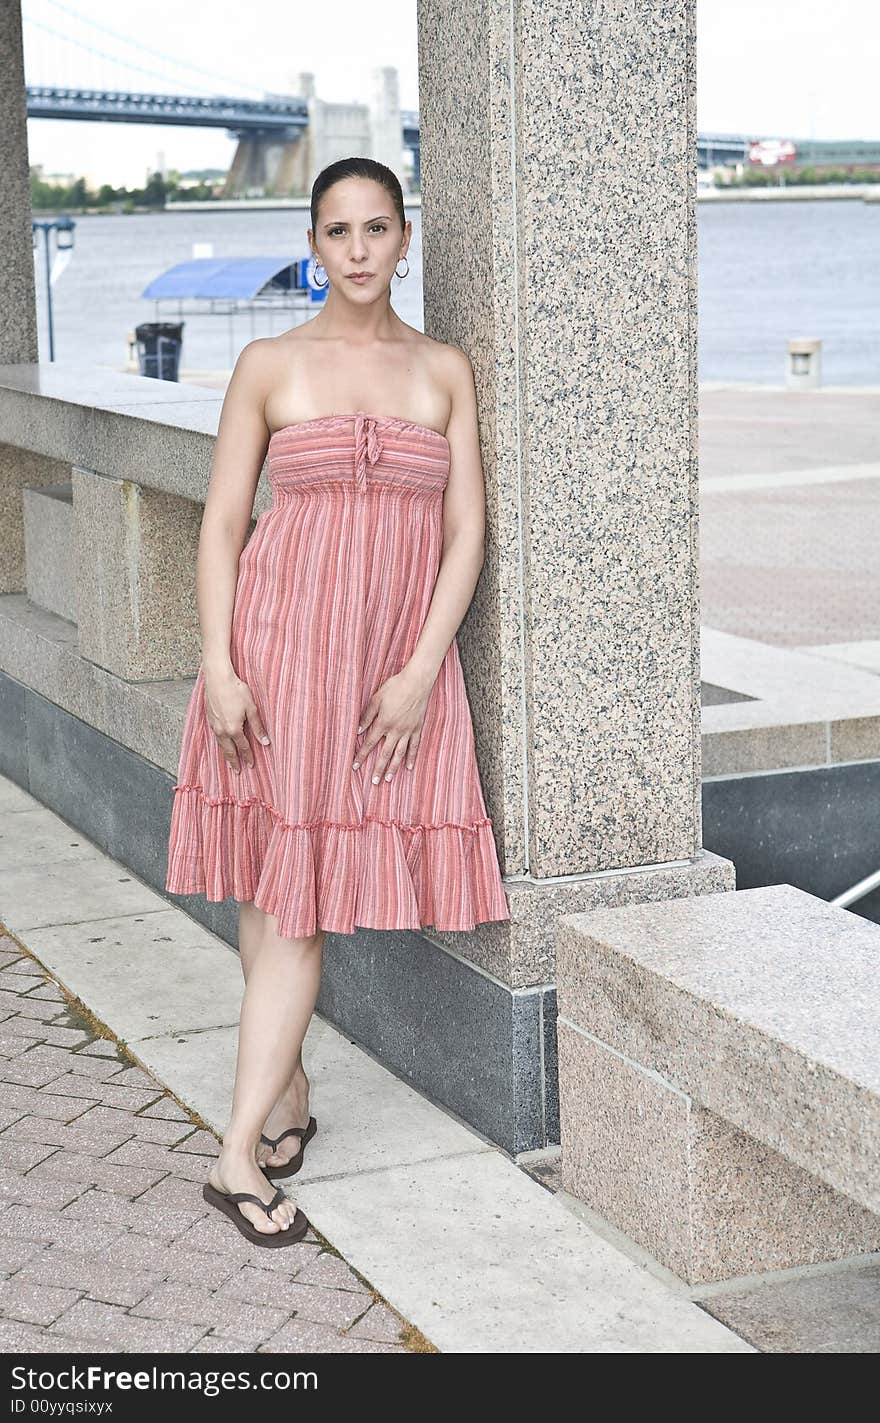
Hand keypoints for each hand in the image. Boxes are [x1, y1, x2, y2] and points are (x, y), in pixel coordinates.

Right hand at [203, 664, 269, 773]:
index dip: (248, 757)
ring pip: (220, 744)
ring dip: (226, 754)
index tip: (251, 766)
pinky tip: (222, 744)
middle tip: (237, 772)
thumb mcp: (251, 708)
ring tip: (229, 762)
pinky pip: (215, 736)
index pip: (243, 747)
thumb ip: (258, 726)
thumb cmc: (236, 690)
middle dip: (234, 762)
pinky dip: (220, 744)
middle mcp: (222, 730)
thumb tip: (265, 741)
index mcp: (233, 729)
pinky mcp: (209, 718)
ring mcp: (214, 725)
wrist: (218, 678)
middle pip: (229, 750)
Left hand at [353, 668, 430, 782]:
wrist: (417, 682)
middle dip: (378, 768)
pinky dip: (412, 757)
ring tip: (389, 779)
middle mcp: (396, 730)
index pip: (369, 743)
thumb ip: (367, 716)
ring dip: (394, 767)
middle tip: (375, 782)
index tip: (355, 766)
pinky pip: (415, 746)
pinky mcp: (417, 728)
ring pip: (400, 753)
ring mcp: (408, 731)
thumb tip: (357, 730)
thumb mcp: (376, 699)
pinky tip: (409, 767)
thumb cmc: (395, 687)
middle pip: (385, 753)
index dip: (361, 755)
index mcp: (383, 723)